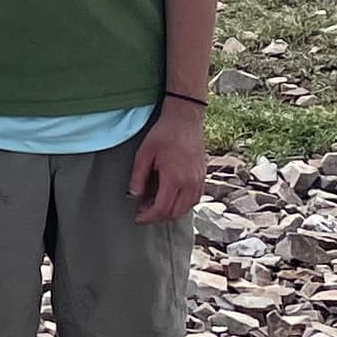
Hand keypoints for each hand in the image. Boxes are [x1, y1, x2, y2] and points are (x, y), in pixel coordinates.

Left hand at [124, 106, 207, 223]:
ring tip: (156, 205)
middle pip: (174, 213)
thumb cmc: (164, 133)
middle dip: (158, 217)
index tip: (138, 218)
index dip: (148, 217)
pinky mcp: (202, 176)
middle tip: (144, 212)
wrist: (185, 118)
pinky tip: (171, 197)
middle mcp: (190, 183)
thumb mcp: (144, 153)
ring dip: (171, 212)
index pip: (161, 209)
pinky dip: (182, 204)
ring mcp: (199, 180)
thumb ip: (138, 177)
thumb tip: (134, 195)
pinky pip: (194, 199)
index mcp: (174, 179)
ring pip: (186, 208)